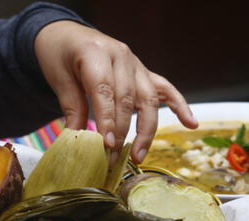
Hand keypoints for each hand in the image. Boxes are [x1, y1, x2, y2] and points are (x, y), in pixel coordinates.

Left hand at [35, 21, 197, 162]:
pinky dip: (179, 106)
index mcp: (96, 53)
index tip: (107, 145)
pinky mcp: (143, 71)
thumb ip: (72, 108)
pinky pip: (165, 89)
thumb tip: (78, 140)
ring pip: (148, 99)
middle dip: (123, 132)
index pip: (106, 91)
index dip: (108, 120)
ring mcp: (135, 63)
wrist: (67, 34)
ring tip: (139, 155)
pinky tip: (190, 124)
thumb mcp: (58, 79)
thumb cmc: (59, 55)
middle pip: (128, 98)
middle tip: (114, 158)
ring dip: (146, 130)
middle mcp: (121, 56)